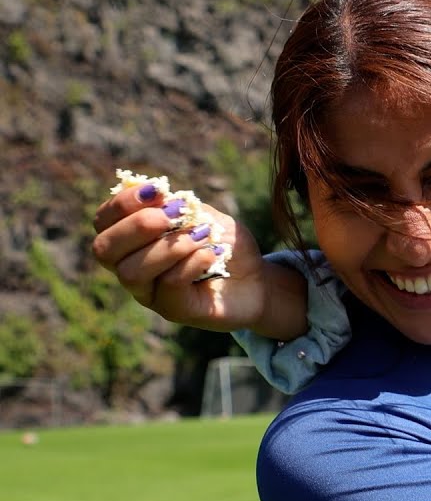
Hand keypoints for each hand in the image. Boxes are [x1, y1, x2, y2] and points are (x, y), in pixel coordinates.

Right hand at [91, 183, 269, 333]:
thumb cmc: (224, 245)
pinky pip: (168, 285)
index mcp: (132, 241)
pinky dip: (190, 263)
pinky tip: (212, 254)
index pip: (104, 222)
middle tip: (172, 216)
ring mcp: (150, 293)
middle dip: (137, 226)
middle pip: (105, 250)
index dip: (122, 203)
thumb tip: (161, 199)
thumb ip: (181, 207)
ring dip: (168, 247)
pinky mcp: (174, 310)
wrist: (257, 280)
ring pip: (132, 272)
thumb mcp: (205, 217)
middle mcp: (131, 268)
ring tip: (201, 236)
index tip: (155, 190)